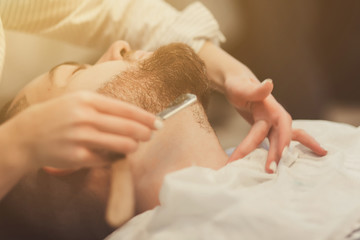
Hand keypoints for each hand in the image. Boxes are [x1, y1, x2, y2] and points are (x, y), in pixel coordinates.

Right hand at [5, 91, 160, 170]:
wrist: (27, 135)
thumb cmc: (57, 116)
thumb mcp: (78, 101)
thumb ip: (104, 107)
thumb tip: (133, 116)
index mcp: (88, 100)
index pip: (126, 109)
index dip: (146, 117)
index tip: (158, 122)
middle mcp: (85, 117)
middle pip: (128, 127)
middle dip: (145, 133)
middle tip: (151, 135)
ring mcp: (81, 137)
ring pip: (121, 144)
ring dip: (133, 147)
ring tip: (134, 146)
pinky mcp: (77, 157)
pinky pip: (106, 160)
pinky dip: (114, 159)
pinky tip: (114, 156)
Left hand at [225, 77, 326, 172]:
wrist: (237, 83)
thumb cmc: (238, 85)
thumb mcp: (243, 86)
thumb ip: (256, 89)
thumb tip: (269, 83)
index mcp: (273, 108)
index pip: (282, 125)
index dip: (284, 139)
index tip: (282, 153)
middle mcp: (275, 117)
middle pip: (280, 138)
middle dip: (277, 155)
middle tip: (270, 172)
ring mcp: (271, 124)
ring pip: (280, 142)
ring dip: (280, 157)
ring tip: (275, 174)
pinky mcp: (265, 130)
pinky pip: (272, 144)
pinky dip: (275, 154)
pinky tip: (275, 166)